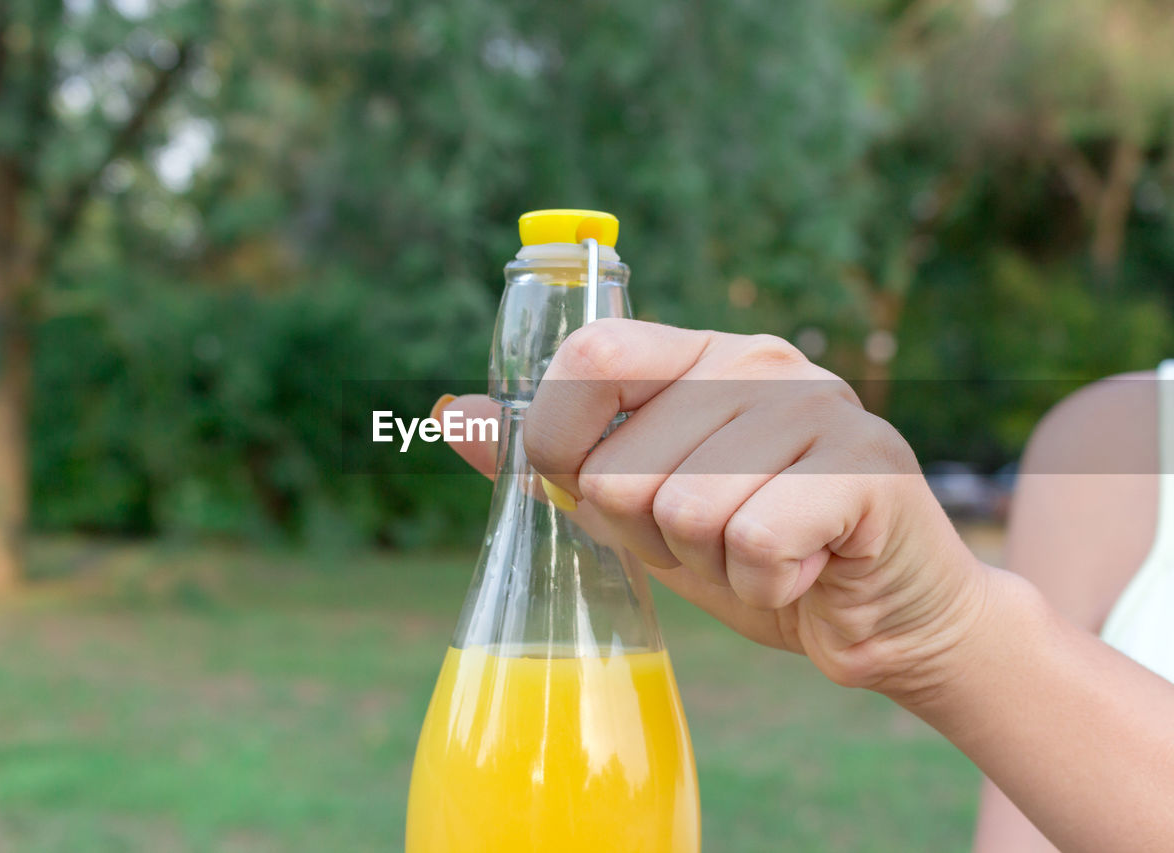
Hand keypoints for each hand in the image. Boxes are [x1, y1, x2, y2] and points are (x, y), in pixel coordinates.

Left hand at [441, 319, 991, 703]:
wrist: (881, 615)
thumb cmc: (752, 553)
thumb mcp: (638, 508)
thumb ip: (554, 461)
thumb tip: (451, 415)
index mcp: (698, 354)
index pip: (589, 359)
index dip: (563, 446)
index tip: (598, 492)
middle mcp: (758, 362)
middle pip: (623, 466)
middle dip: (647, 533)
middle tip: (711, 537)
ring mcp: (819, 407)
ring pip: (685, 510)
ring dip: (710, 564)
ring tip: (760, 552)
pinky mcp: (868, 468)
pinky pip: (755, 544)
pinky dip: (764, 586)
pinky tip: (801, 572)